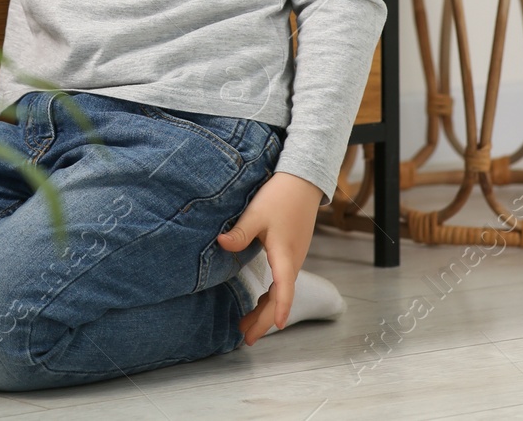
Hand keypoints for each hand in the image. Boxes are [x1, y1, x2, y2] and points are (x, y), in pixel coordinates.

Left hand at [216, 171, 322, 345]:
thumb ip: (240, 232)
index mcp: (285, 255)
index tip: (277, 327)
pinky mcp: (290, 254)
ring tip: (246, 328)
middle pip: (281, 298)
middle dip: (265, 320)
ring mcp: (293, 259)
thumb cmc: (279, 196)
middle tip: (247, 339)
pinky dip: (271, 297)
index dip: (281, 308)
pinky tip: (258, 302)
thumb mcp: (256, 213)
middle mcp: (292, 262)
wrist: (302, 182)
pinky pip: (281, 283)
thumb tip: (221, 243)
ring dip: (265, 310)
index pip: (285, 288)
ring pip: (281, 292)